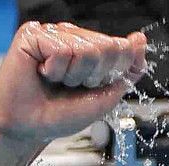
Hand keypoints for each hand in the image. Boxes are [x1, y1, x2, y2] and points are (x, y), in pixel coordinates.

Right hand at [0, 22, 146, 142]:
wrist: (29, 129)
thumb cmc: (61, 114)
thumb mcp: (105, 96)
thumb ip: (128, 69)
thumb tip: (139, 38)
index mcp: (91, 47)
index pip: (122, 48)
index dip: (113, 72)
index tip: (92, 86)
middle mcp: (73, 36)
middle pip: (107, 47)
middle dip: (93, 76)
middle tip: (71, 86)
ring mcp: (53, 33)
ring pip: (86, 48)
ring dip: (73, 75)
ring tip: (56, 81)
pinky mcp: (32, 34)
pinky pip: (61, 49)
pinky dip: (56, 70)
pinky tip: (42, 73)